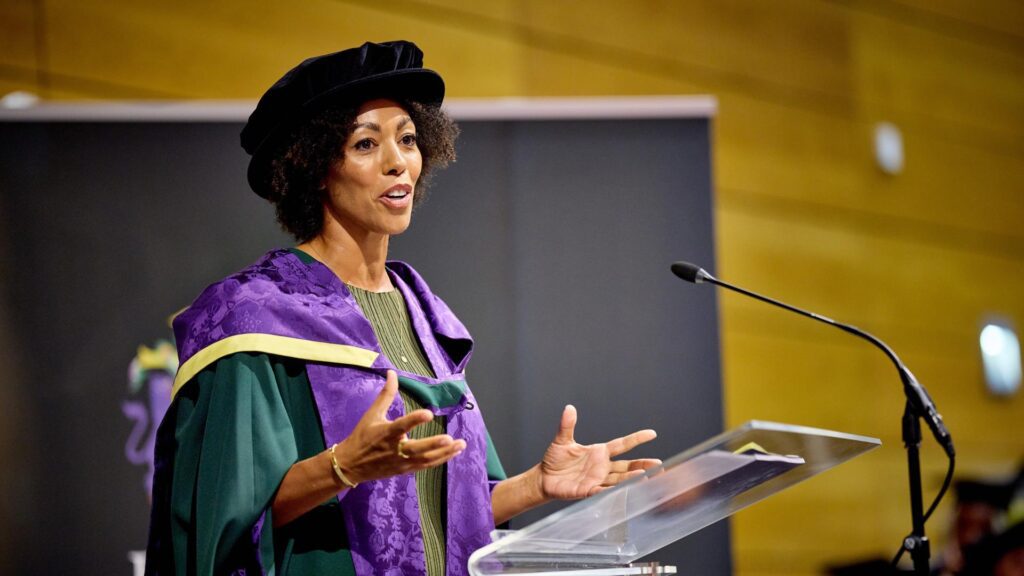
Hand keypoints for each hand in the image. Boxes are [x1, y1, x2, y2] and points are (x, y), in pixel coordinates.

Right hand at [333, 370, 465, 484]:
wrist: (350, 464)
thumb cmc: (362, 436)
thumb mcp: (372, 414)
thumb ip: (386, 394)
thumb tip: (392, 373)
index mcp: (386, 433)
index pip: (401, 425)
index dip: (415, 420)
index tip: (428, 413)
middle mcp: (395, 449)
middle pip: (416, 449)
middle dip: (433, 445)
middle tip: (449, 438)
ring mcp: (401, 462)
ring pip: (425, 459)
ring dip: (444, 453)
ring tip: (460, 445)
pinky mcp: (404, 470)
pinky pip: (425, 465)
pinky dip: (440, 460)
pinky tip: (453, 453)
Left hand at [538, 405, 659, 499]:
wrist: (544, 478)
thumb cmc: (555, 459)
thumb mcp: (562, 440)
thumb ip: (567, 426)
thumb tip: (569, 408)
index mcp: (599, 452)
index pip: (622, 444)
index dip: (636, 439)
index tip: (652, 434)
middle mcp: (602, 466)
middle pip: (627, 465)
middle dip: (642, 465)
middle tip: (658, 464)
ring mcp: (597, 479)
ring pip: (619, 479)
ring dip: (631, 478)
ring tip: (645, 476)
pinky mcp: (587, 490)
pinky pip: (601, 491)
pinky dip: (611, 491)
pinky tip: (622, 490)